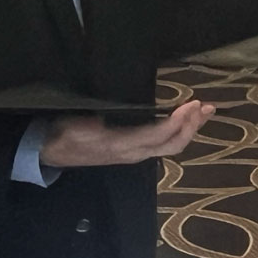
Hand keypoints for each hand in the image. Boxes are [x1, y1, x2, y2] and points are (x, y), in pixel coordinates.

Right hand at [39, 100, 214, 167]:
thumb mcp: (70, 128)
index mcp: (120, 145)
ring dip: (189, 128)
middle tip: (207, 106)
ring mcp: (135, 153)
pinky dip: (179, 130)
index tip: (192, 104)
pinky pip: (163, 143)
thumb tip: (99, 123)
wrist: (50, 152)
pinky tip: (185, 120)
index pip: (158, 136)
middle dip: (192, 126)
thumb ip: (86, 127)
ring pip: (170, 145)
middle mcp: (133, 152)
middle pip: (172, 144)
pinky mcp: (134, 150)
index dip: (178, 122)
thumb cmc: (62, 134)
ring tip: (204, 111)